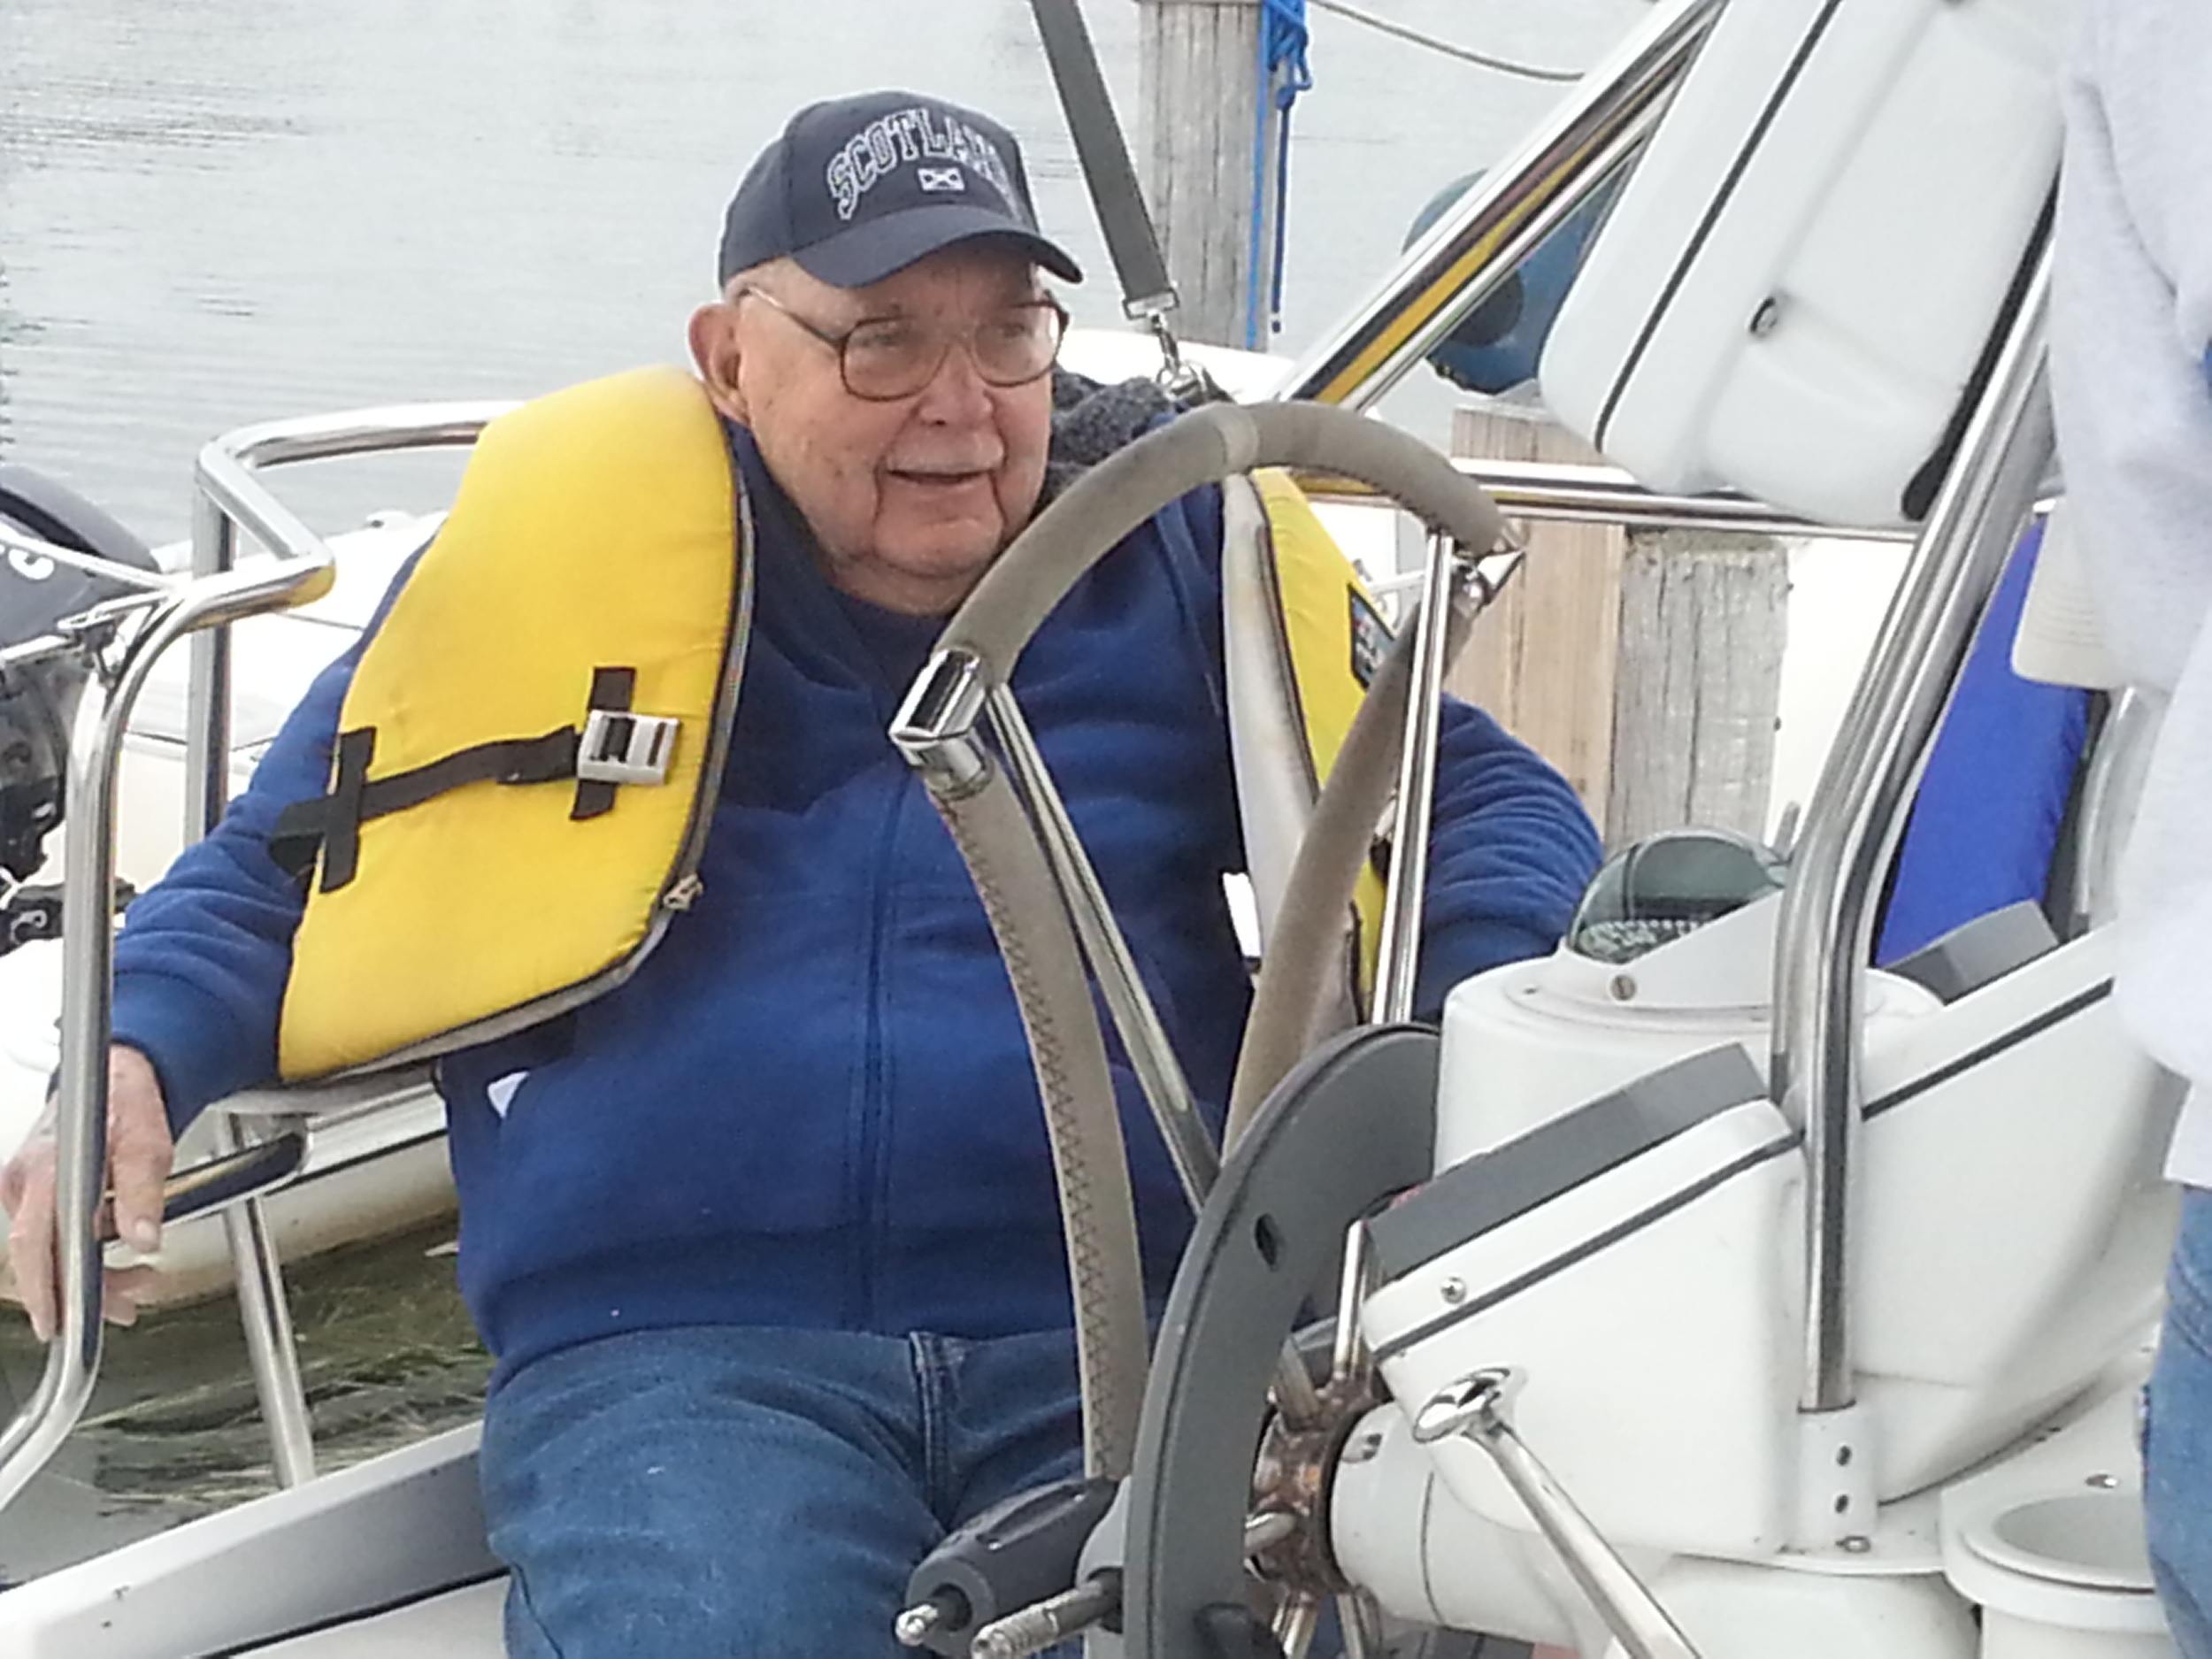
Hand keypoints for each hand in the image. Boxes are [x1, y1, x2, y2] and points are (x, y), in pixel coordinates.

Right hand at [0, 1046, 172, 1340]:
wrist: (116, 1076)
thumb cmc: (126, 1102)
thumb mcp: (148, 1143)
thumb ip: (143, 1192)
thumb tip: (143, 1238)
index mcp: (46, 1167)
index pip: (35, 1243)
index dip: (47, 1289)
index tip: (62, 1321)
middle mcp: (26, 1179)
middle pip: (39, 1256)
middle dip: (79, 1293)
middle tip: (122, 1308)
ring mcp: (26, 1187)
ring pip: (48, 1251)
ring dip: (90, 1277)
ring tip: (135, 1287)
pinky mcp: (35, 1193)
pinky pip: (52, 1237)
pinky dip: (82, 1256)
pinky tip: (115, 1265)